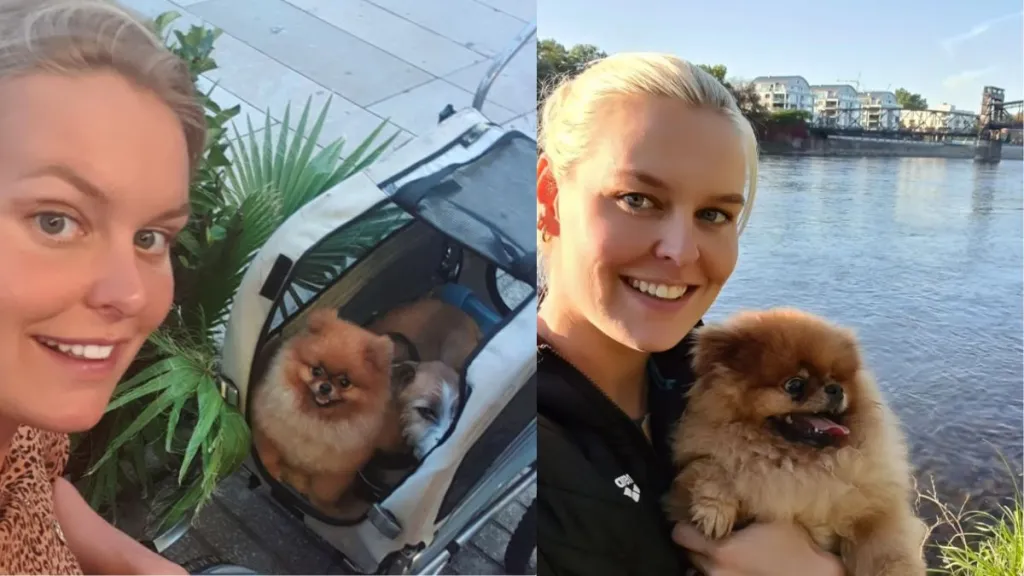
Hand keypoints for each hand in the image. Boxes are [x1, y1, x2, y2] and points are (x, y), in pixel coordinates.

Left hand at [673, 522, 844, 575]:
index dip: (686, 525)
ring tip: (726, 552)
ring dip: (707, 560)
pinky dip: (719, 571)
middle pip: (688, 553)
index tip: (696, 522)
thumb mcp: (766, 519)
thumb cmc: (795, 547)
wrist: (815, 575)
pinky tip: (734, 565)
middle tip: (715, 534)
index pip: (680, 535)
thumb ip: (738, 511)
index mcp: (720, 552)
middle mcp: (716, 572)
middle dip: (698, 543)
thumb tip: (721, 494)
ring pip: (700, 569)